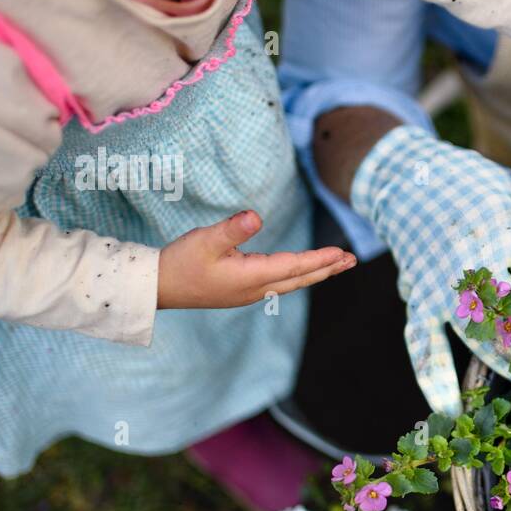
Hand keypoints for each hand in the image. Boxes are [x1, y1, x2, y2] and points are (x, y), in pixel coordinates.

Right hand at [157, 210, 354, 309]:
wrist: (157, 288)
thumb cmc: (180, 262)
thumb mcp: (205, 240)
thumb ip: (232, 228)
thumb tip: (256, 217)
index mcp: (252, 277)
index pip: (295, 266)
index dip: (319, 259)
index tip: (341, 253)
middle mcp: (256, 289)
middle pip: (300, 278)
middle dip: (327, 268)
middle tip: (352, 260)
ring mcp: (249, 293)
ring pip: (291, 282)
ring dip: (315, 273)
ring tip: (336, 264)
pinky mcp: (241, 292)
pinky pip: (279, 284)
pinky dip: (297, 276)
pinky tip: (300, 271)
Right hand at [350, 126, 510, 415]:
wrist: (404, 179)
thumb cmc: (469, 182)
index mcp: (501, 229)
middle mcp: (471, 260)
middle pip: (508, 308)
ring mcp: (441, 284)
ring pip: (473, 331)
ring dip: (501, 361)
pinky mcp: (416, 300)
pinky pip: (422, 342)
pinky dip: (433, 377)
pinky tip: (450, 412)